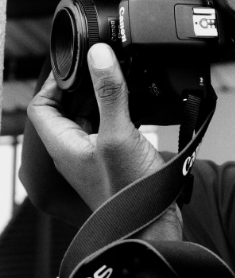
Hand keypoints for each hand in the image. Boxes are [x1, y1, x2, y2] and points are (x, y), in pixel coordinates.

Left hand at [27, 43, 181, 239]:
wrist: (151, 222)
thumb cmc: (128, 190)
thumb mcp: (118, 134)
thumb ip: (109, 93)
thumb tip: (99, 55)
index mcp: (63, 144)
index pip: (41, 106)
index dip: (54, 83)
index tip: (77, 65)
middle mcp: (75, 149)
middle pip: (65, 109)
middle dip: (81, 86)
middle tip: (102, 69)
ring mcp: (94, 154)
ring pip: (88, 117)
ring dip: (101, 97)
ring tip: (119, 81)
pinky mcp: (114, 157)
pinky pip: (108, 127)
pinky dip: (116, 111)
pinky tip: (135, 105)